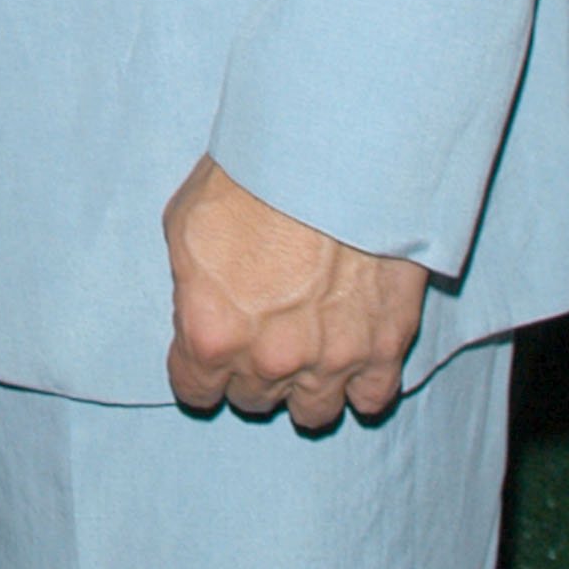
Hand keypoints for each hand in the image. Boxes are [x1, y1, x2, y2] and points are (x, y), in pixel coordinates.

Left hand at [163, 153, 426, 430]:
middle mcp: (269, 361)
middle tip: (258, 338)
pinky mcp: (384, 349)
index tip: (206, 359)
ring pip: (313, 413)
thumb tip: (202, 308)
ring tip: (305, 356)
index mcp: (212, 334)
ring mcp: (331, 361)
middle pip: (253, 399)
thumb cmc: (250, 177)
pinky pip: (372, 399)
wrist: (329, 155)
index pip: (195, 390)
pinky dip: (361, 386)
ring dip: (304, 389)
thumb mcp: (185, 225)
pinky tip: (352, 364)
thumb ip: (192, 287)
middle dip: (250, 373)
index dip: (197, 373)